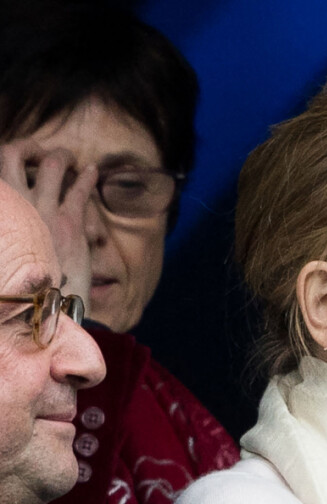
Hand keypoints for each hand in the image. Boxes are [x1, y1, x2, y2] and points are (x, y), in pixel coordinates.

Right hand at [0, 139, 97, 310]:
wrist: (38, 310)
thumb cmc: (16, 287)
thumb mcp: (4, 254)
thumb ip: (10, 227)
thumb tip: (11, 215)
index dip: (2, 165)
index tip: (11, 166)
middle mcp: (14, 206)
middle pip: (11, 154)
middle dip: (26, 146)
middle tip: (37, 151)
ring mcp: (43, 211)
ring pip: (50, 164)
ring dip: (60, 155)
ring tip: (67, 156)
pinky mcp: (70, 222)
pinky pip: (80, 189)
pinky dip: (88, 177)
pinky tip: (93, 170)